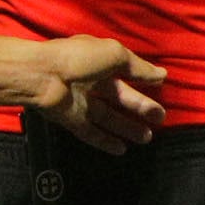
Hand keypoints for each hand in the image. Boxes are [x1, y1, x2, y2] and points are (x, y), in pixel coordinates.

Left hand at [7, 37, 168, 152]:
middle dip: (140, 107)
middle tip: (160, 118)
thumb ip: (138, 67)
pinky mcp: (71, 119)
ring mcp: (79, 101)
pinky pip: (90, 132)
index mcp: (98, 61)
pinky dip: (105, 141)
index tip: (161, 87)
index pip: (124, 71)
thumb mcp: (114, 54)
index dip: (142, 78)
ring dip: (127, 127)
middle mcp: (89, 81)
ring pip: (108, 117)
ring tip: (147, 137)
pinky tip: (122, 149)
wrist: (42, 76)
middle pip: (119, 97)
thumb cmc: (79, 59)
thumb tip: (162, 75)